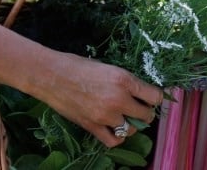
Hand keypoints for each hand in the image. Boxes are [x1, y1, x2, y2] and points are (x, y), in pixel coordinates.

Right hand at [35, 53, 163, 146]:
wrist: (51, 75)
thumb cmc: (76, 65)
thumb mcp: (106, 66)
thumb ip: (123, 80)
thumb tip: (138, 90)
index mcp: (123, 79)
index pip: (154, 96)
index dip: (156, 97)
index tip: (152, 97)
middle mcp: (119, 99)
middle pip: (147, 115)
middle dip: (146, 111)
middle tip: (139, 107)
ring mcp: (106, 115)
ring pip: (132, 129)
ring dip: (131, 124)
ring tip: (124, 116)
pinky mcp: (93, 127)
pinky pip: (114, 140)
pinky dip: (118, 137)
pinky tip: (114, 128)